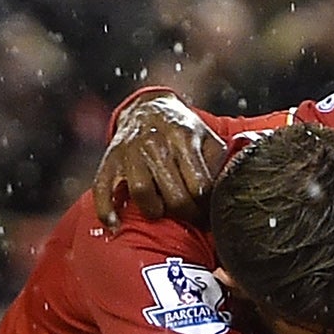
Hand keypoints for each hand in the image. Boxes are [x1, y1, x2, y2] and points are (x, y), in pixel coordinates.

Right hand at [91, 91, 223, 225]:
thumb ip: (220, 164)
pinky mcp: (110, 160)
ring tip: (163, 212)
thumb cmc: (184, 131)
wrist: (148, 108)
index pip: (200, 187)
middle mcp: (155, 143)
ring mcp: (130, 152)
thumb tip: (229, 195)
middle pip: (174, 196)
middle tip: (190, 218)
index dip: (206, 207)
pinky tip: (116, 225)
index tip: (208, 214)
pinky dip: (108, 211)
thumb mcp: (208, 138)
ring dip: (155, 212)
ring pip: (143, 193)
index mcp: (184, 137)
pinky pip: (104, 189)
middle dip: (186, 215)